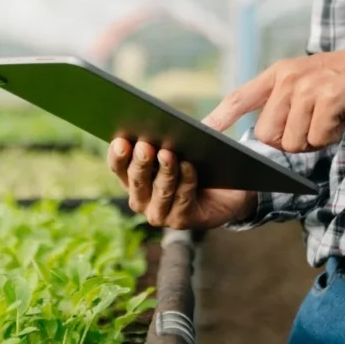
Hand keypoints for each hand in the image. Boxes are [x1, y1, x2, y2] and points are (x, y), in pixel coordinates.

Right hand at [107, 137, 256, 228]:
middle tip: (145, 146)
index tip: (121, 140)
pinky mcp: (181, 220)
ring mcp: (159, 213)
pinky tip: (189, 166)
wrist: (226, 192)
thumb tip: (167, 123)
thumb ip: (170, 136)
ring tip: (168, 153)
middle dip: (141, 162)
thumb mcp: (180, 146)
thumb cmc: (197, 164)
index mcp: (133, 177)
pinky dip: (186, 181)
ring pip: (160, 191)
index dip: (118, 154)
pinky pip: (182, 199)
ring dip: (164, 171)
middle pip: (136, 179)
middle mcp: (141, 199)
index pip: (118, 166)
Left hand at [204, 40, 344, 151]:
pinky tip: (342, 118)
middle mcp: (288, 78)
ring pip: (292, 141)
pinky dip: (331, 136)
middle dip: (290, 140)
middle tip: (313, 123)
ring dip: (313, 139)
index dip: (220, 116)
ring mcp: (308, 86)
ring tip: (329, 117)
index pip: (241, 97)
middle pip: (267, 134)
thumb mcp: (308, 84)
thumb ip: (282, 103)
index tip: (203, 131)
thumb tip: (263, 138)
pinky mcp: (329, 97)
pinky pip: (317, 138)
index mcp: (279, 74)